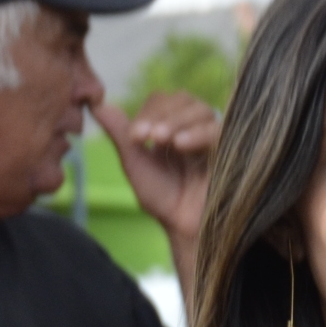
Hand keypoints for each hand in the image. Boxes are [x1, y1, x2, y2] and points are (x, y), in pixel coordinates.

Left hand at [94, 92, 216, 251]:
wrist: (184, 227)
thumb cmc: (162, 198)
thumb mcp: (135, 164)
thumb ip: (120, 134)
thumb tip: (96, 105)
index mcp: (171, 125)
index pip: (160, 101)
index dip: (147, 112)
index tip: (135, 136)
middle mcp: (193, 125)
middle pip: (181, 99)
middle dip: (161, 114)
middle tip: (147, 136)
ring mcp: (211, 135)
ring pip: (200, 110)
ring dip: (178, 121)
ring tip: (162, 139)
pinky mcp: (229, 147)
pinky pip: (217, 130)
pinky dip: (198, 133)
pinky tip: (181, 144)